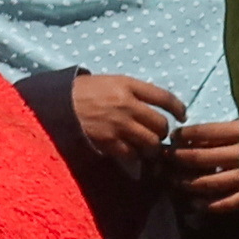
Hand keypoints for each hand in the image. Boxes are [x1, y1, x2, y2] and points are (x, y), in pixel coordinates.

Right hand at [68, 73, 185, 169]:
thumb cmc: (82, 91)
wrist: (56, 104)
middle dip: (163, 132)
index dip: (179, 109)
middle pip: (160, 123)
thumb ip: (133, 91)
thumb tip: (153, 105)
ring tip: (148, 149)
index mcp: (129, 86)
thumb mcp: (110, 82)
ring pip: (150, 142)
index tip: (183, 116)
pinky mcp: (107, 142)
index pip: (165, 97)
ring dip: (152, 148)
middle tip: (159, 136)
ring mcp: (118, 125)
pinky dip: (134, 157)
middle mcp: (127, 105)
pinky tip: (133, 156)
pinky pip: (131, 154)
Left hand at [170, 118, 238, 216]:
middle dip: (178, 160)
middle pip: (203, 158)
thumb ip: (232, 126)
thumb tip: (196, 132)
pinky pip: (229, 203)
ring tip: (174, 182)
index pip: (207, 133)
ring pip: (212, 182)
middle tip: (162, 160)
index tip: (172, 137)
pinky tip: (196, 204)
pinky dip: (211, 205)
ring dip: (188, 183)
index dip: (186, 136)